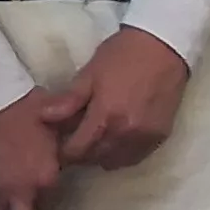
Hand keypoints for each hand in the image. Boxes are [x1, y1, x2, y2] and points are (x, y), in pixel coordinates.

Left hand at [43, 28, 192, 170]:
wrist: (164, 47)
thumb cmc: (122, 56)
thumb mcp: (89, 74)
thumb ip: (69, 100)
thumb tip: (44, 118)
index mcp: (106, 118)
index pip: (77, 151)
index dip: (63, 150)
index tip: (59, 143)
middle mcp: (127, 134)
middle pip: (96, 159)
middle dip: (82, 153)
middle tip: (75, 140)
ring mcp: (146, 138)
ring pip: (117, 162)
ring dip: (103, 155)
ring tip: (96, 140)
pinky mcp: (161, 136)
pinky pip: (136, 157)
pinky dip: (122, 154)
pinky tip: (117, 139)